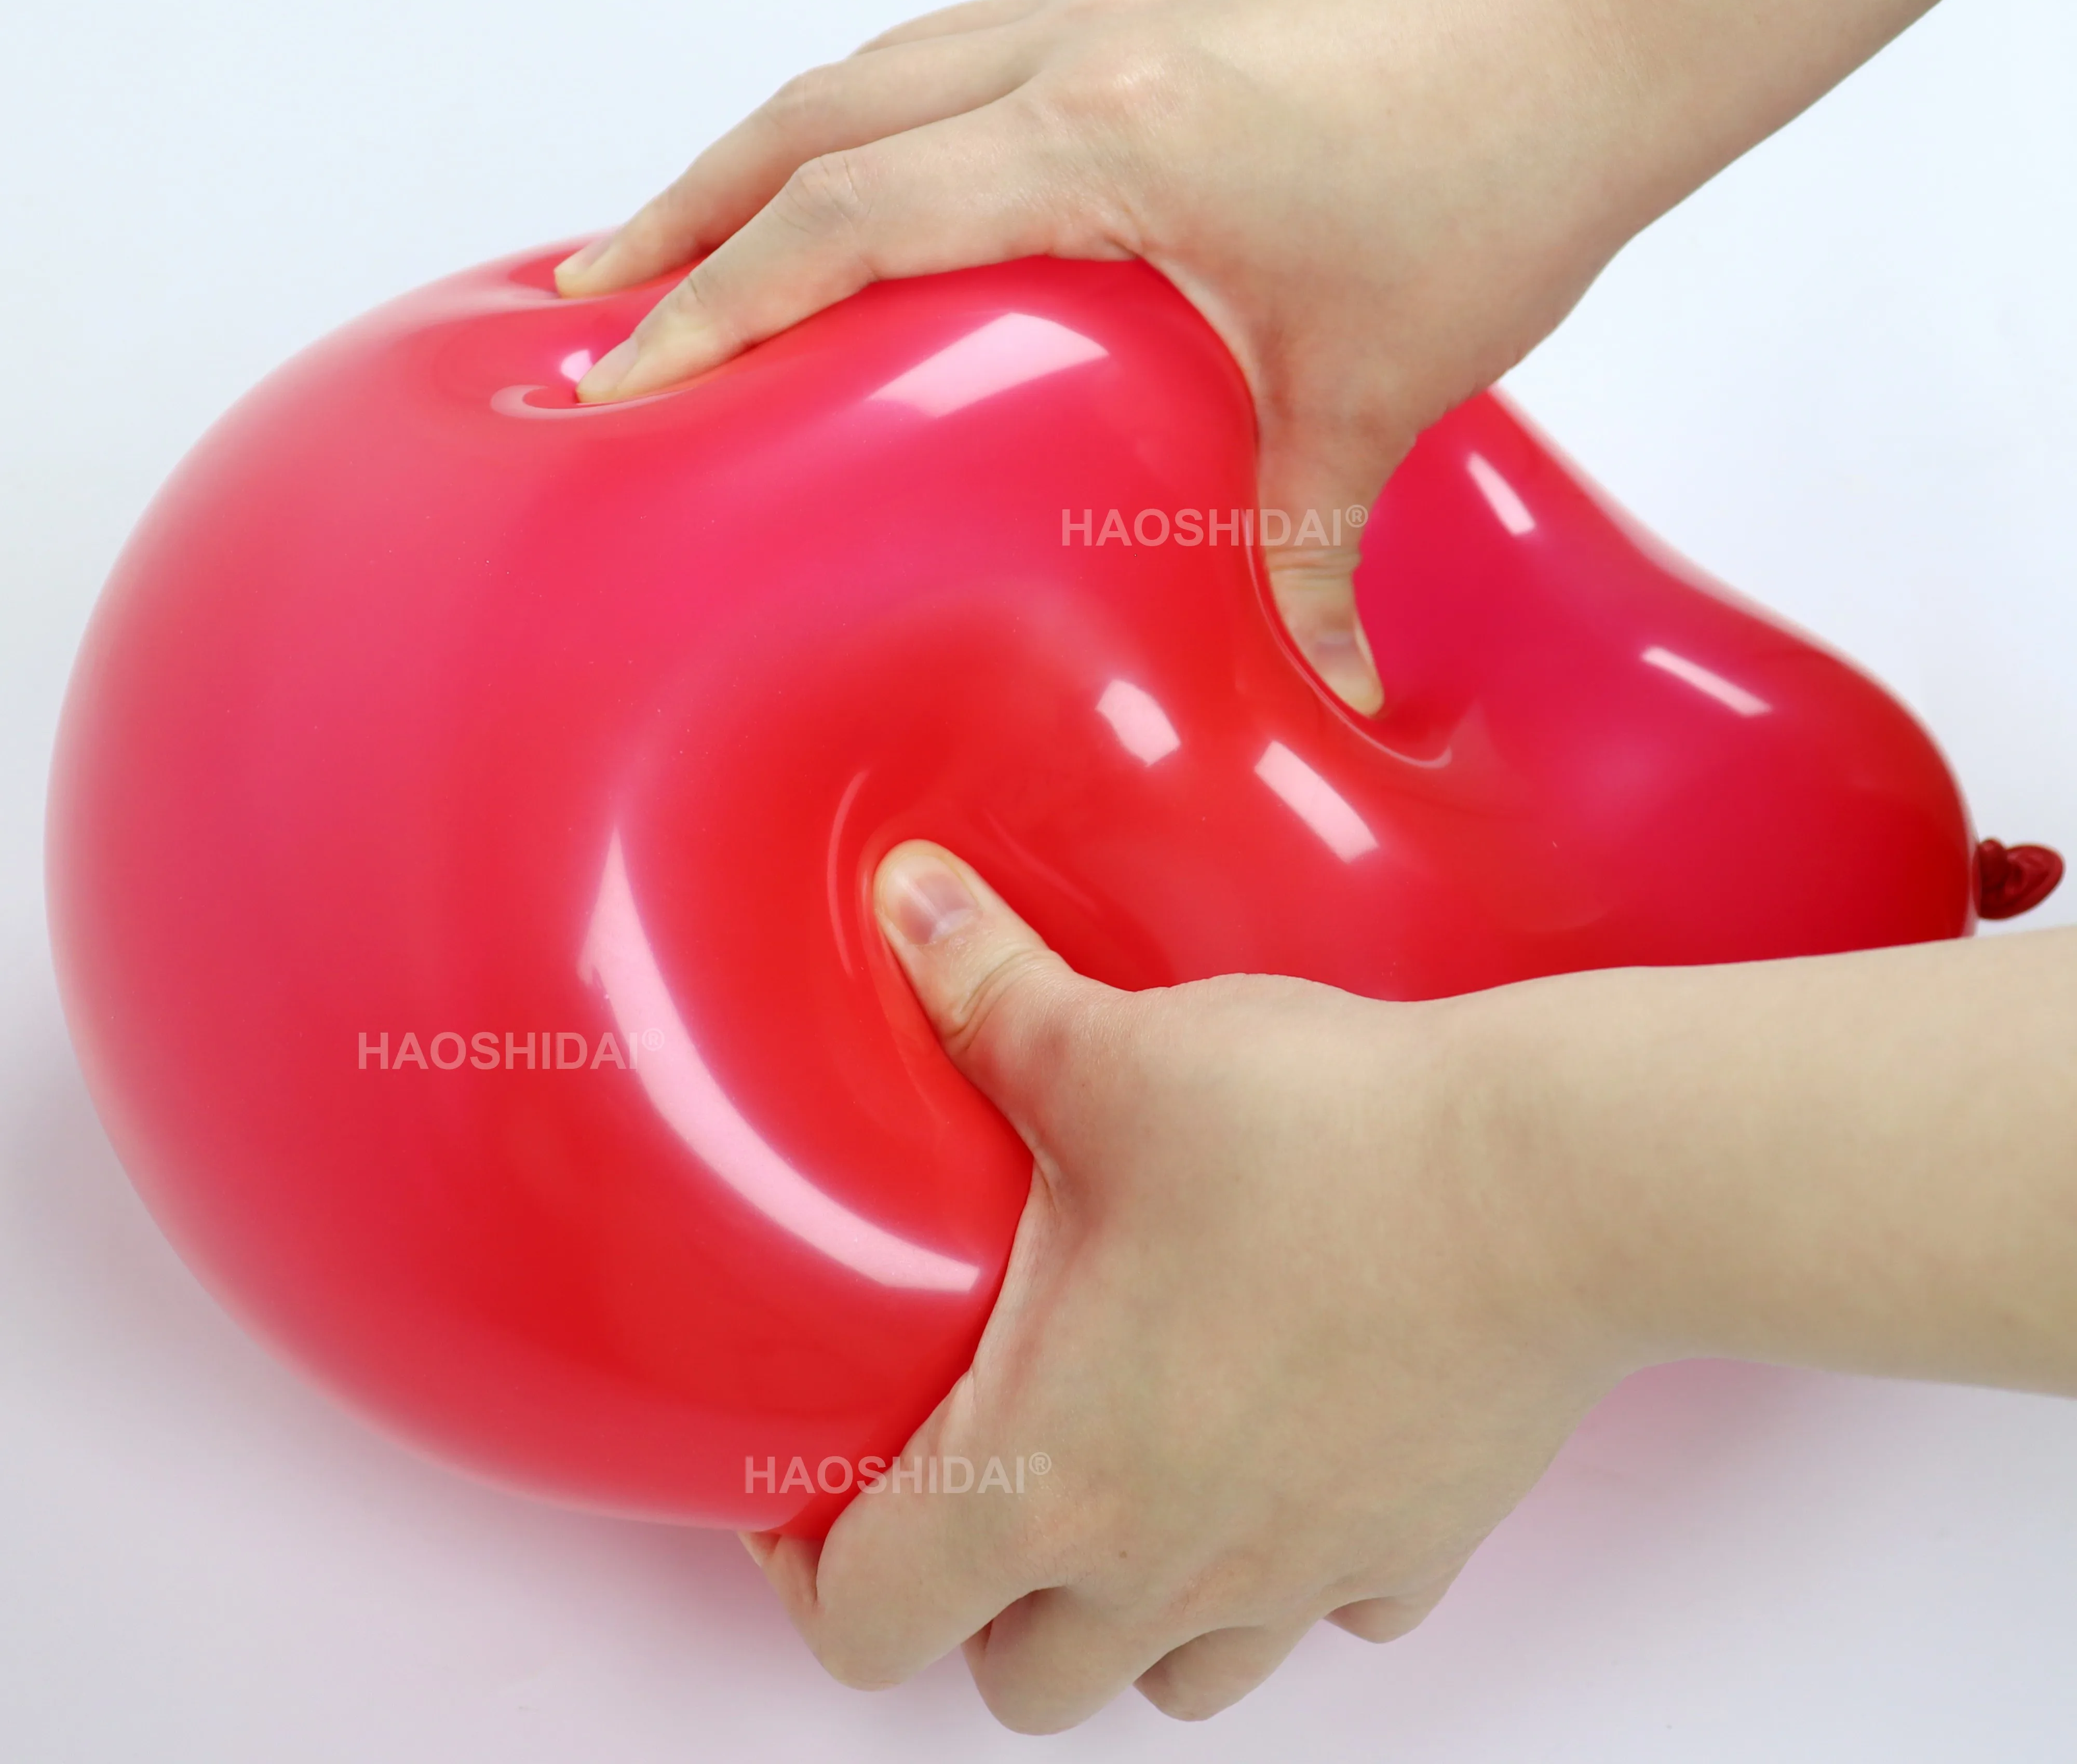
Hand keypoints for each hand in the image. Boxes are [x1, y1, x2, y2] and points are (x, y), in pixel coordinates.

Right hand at [555, 0, 1644, 710]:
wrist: (1599, 30)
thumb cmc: (1497, 182)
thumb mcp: (1377, 389)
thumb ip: (1307, 546)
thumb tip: (1314, 692)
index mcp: (1111, 139)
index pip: (851, 212)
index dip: (719, 296)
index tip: (623, 379)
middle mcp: (1080, 49)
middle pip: (814, 115)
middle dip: (682, 209)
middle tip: (587, 309)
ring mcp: (1105, 8)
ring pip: (868, 65)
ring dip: (757, 150)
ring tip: (677, 240)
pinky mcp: (1139, 3)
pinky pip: (946, 49)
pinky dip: (861, 117)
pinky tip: (852, 185)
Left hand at [740, 843, 1627, 1730]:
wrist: (1552, 1182)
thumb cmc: (1324, 1139)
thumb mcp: (1116, 1052)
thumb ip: (986, 989)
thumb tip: (904, 897)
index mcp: (1054, 1475)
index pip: (868, 1617)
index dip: (808, 1570)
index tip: (815, 1489)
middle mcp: (1168, 1564)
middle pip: (1021, 1686)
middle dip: (976, 1602)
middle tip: (978, 1468)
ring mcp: (1302, 1573)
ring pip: (1175, 1681)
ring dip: (1128, 1611)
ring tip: (1124, 1481)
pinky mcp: (1415, 1545)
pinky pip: (1324, 1612)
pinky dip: (1284, 1568)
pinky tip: (1281, 1451)